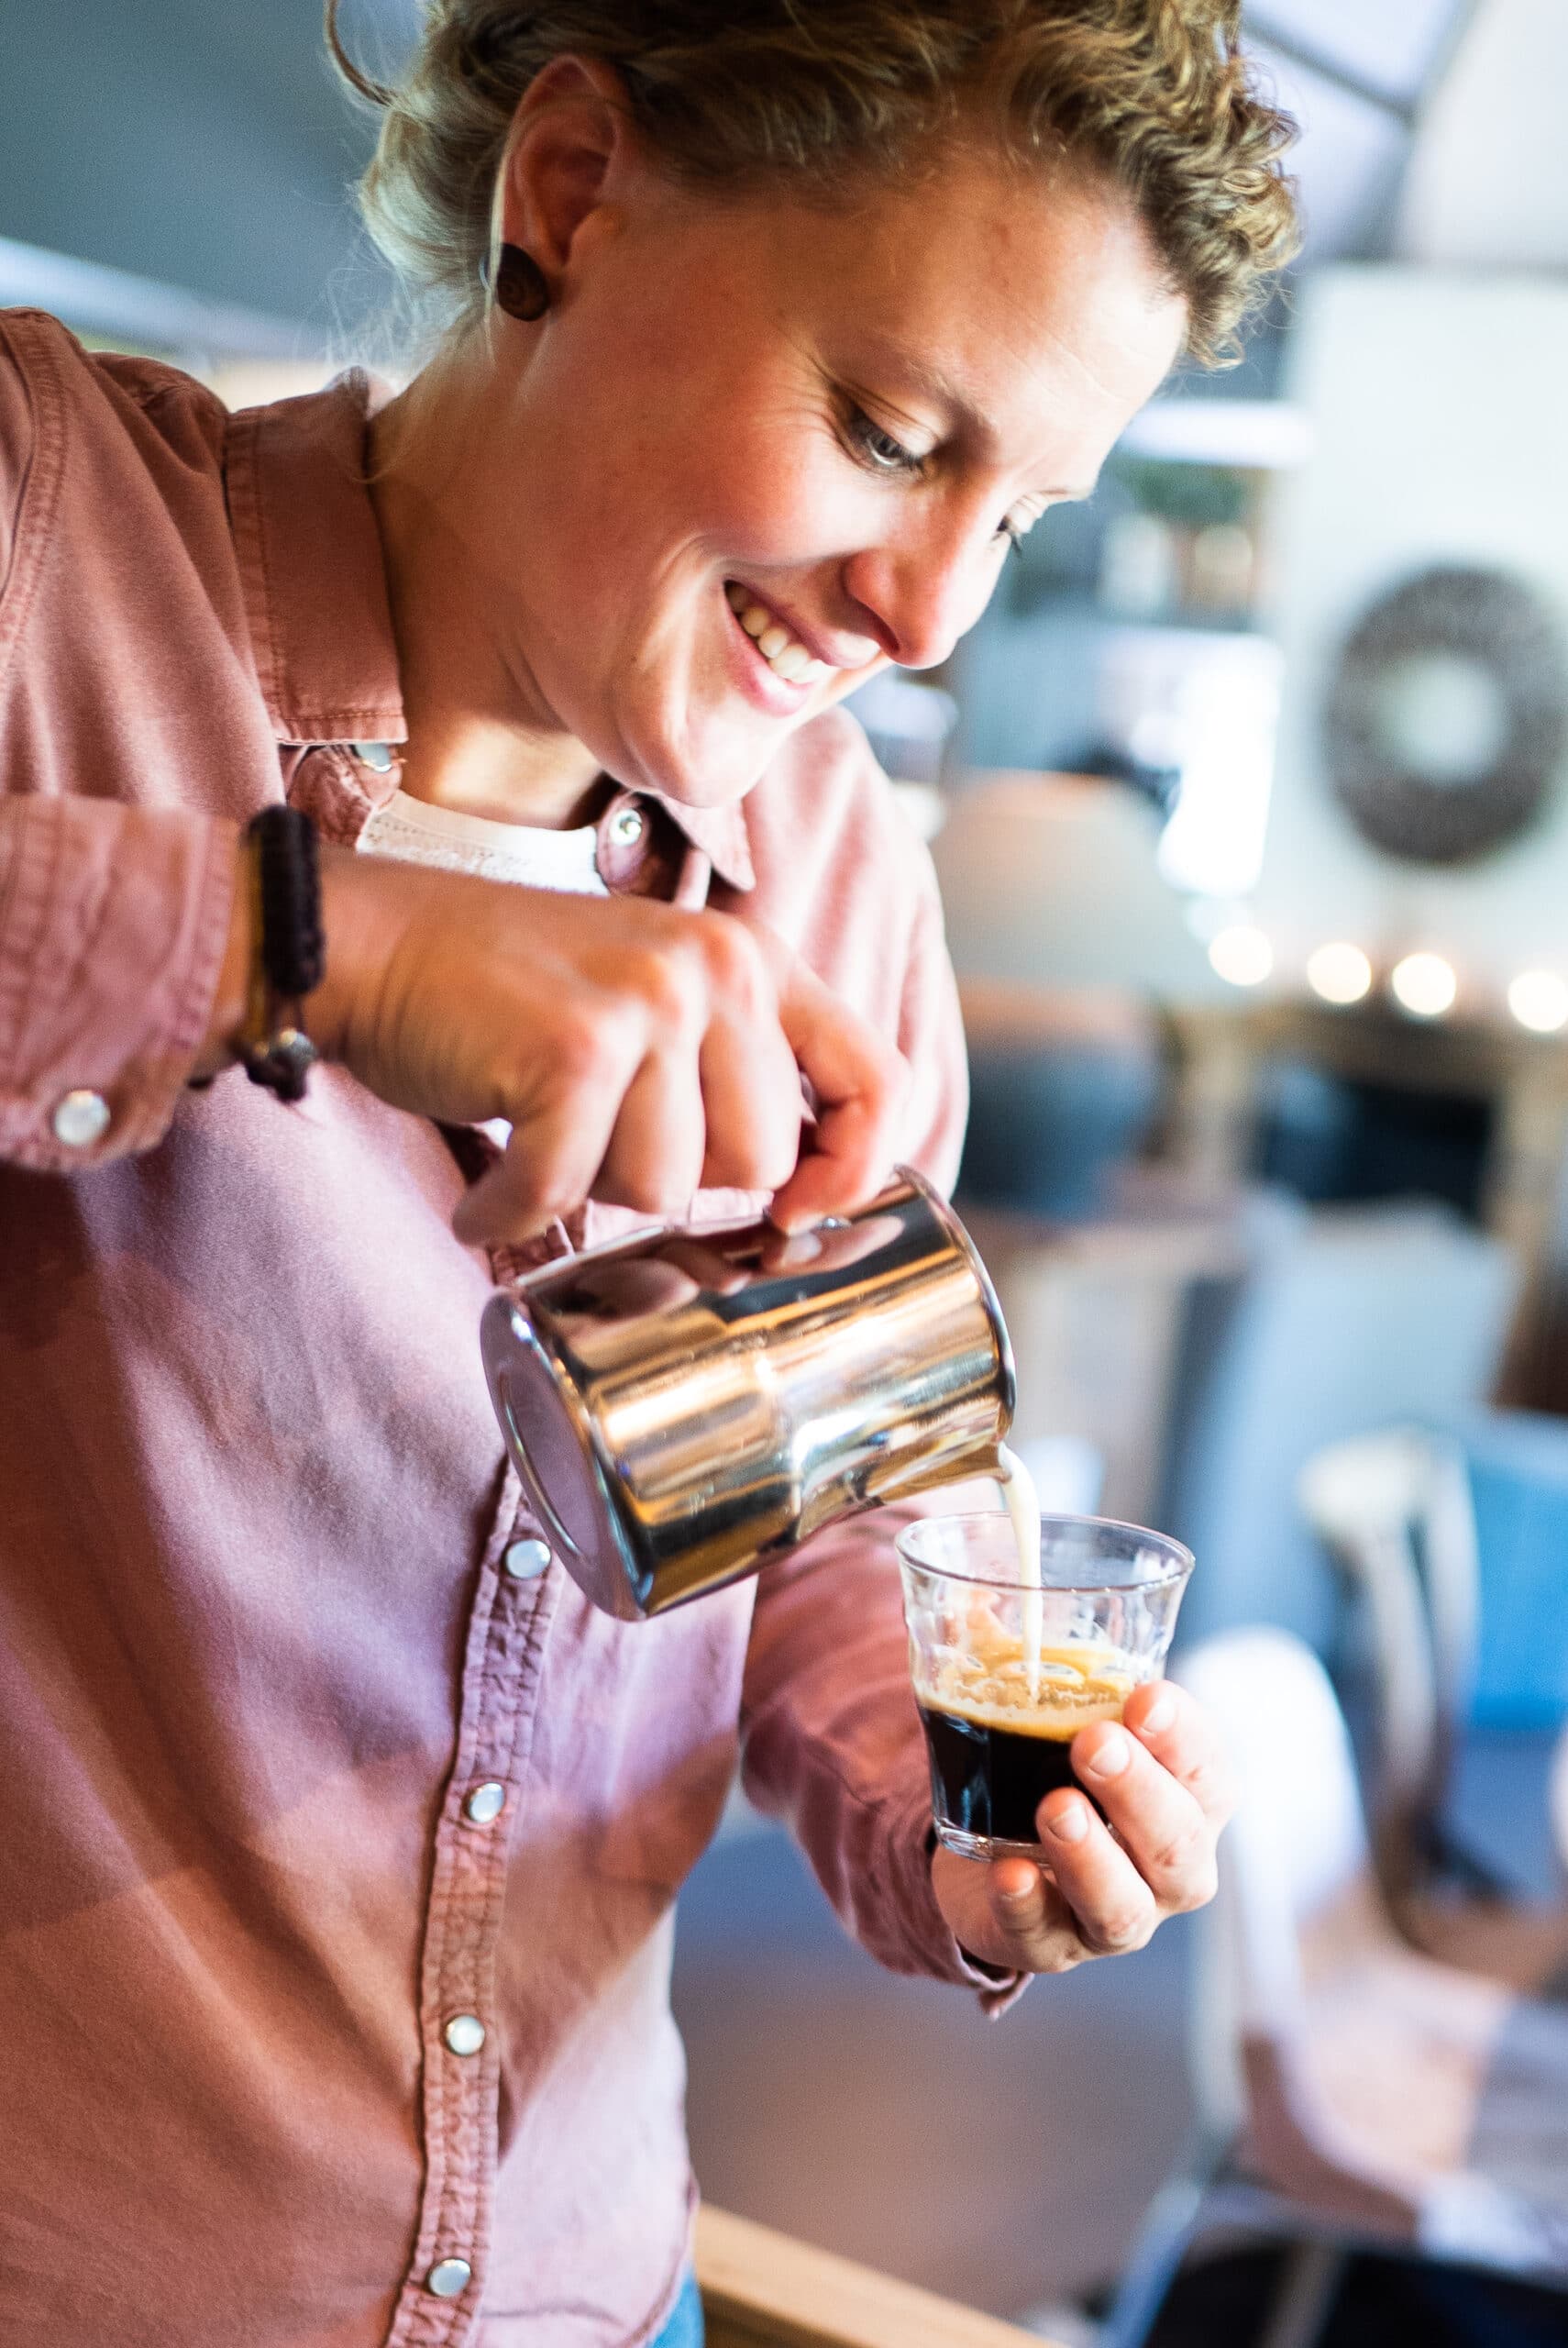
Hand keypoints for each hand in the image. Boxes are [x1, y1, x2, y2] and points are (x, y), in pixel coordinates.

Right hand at [265, 848, 904, 1244]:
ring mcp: (649, 1002)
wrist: (376, 945)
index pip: (876, 1080)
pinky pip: (567, 1191)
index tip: (795, 1215)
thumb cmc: (509, 996)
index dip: (853, 1170)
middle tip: (592, 1135)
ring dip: (586, 1188)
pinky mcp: (576, 1046)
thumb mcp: (656, 1004)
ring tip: (537, 1131)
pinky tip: (485, 1191)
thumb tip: (801, 1198)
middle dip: (673, 1180)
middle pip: (758, 1164)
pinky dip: (511, 1210)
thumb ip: (733, 1070)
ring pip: (666, 1187)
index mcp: (752, 961)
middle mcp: (717, 967)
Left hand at [930, 1682, 1230, 1975]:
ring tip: (1055, 1806)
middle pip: (1180, 1844)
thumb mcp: (1051, 1706)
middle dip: (1140, 1791)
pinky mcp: (1050, 1946)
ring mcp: (1113, 1916)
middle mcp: (1167, 1866)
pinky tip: (1009, 1873)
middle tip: (1093, 1741)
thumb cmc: (1047, 1762)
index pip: (1211, 1772)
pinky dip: (1028, 1907)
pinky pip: (1045, 1939)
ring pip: (1125, 1907)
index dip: (1185, 1738)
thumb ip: (1029, 1653)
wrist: (992, 1848)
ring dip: (1093, 1857)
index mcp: (1187, 1798)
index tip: (1146, 1698)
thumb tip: (978, 1588)